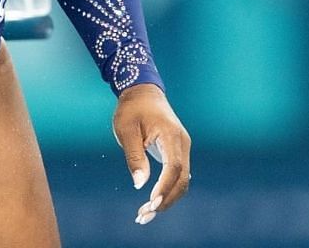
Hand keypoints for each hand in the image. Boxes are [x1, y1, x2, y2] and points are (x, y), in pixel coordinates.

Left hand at [113, 83, 191, 225]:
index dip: (164, 187)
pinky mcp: (177, 152)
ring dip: (167, 199)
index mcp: (171, 135)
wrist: (143, 93)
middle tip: (143, 216)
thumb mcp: (126, 131)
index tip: (151, 203)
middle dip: (166, 200)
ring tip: (144, 214)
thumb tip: (140, 184)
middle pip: (182, 179)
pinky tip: (152, 203)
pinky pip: (178, 176)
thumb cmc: (132, 110)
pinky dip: (168, 191)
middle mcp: (182, 143)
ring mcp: (182, 148)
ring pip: (182, 180)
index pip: (174, 167)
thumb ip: (134, 157)